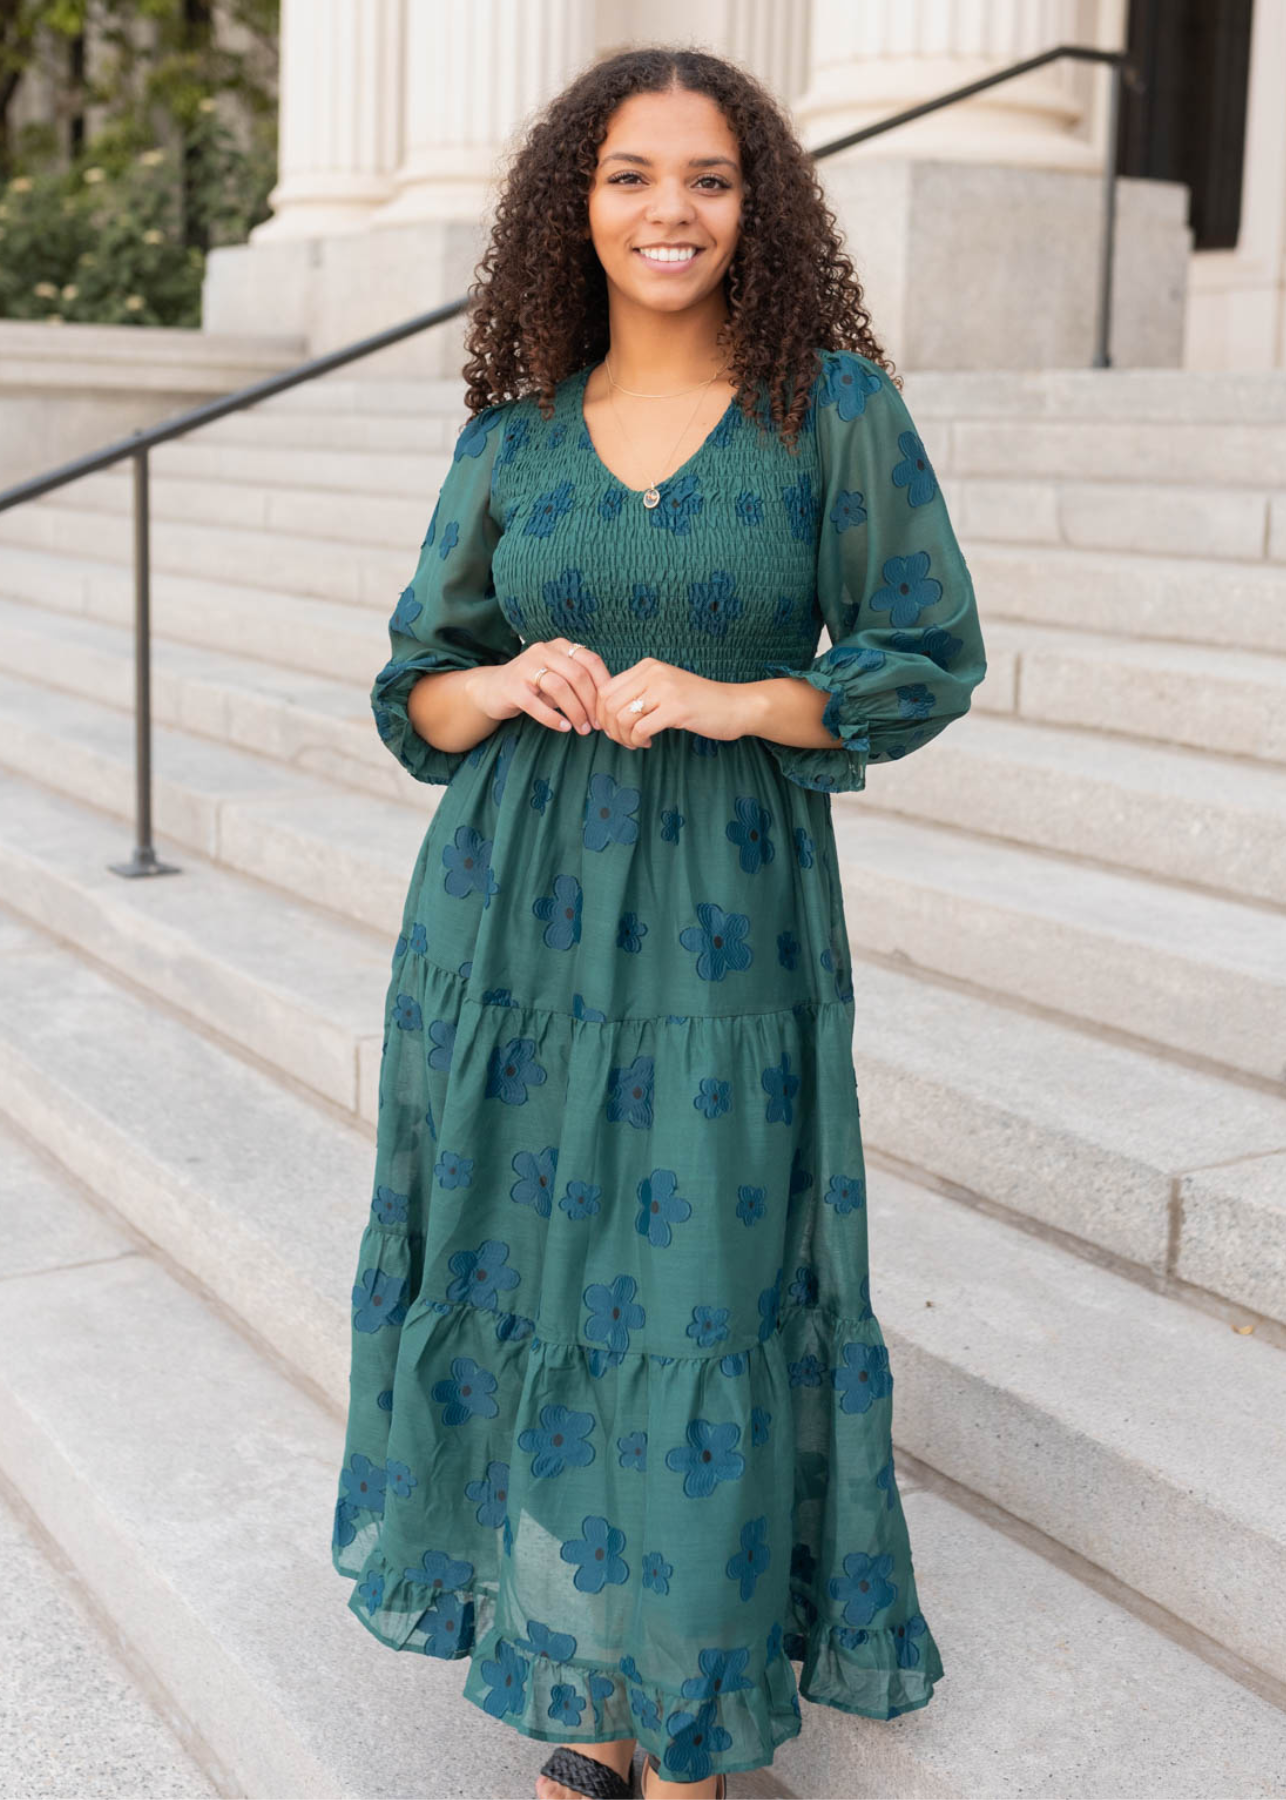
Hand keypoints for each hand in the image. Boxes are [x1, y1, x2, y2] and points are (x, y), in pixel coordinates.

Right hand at [464, 639, 609, 735]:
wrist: (494, 689)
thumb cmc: (535, 687)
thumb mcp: (561, 679)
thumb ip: (582, 684)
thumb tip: (610, 704)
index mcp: (561, 647)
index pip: (591, 661)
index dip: (604, 685)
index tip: (609, 708)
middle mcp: (544, 651)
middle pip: (577, 675)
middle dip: (591, 703)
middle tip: (596, 725)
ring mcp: (526, 666)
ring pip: (559, 687)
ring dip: (575, 712)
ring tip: (582, 729)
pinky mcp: (512, 687)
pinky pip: (536, 704)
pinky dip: (553, 718)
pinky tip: (563, 728)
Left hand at [596, 659, 748, 750]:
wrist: (734, 705)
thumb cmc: (699, 702)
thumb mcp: (665, 688)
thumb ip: (638, 693)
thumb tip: (606, 714)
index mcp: (647, 666)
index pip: (605, 690)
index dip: (602, 714)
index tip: (614, 729)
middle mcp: (653, 673)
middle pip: (609, 705)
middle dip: (612, 729)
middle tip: (625, 740)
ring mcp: (665, 689)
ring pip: (622, 718)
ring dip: (625, 737)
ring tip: (637, 743)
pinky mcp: (675, 709)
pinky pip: (640, 729)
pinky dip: (638, 741)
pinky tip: (648, 743)